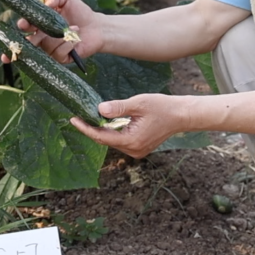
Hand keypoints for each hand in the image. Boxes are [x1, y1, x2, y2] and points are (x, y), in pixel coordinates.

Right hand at [1, 0, 103, 63]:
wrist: (96, 26)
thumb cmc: (79, 12)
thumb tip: (46, 3)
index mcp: (40, 24)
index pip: (26, 26)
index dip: (22, 25)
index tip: (23, 24)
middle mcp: (42, 38)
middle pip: (29, 42)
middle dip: (30, 39)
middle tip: (37, 32)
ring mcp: (50, 49)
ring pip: (46, 46)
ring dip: (60, 36)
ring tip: (74, 27)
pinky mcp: (60, 58)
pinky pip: (58, 53)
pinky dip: (68, 44)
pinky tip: (75, 39)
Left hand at [70, 94, 188, 158]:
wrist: (181, 115)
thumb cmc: (162, 107)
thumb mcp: (139, 103)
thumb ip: (119, 107)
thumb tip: (100, 110)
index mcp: (132, 141)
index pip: (101, 137)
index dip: (85, 128)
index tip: (73, 120)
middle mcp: (133, 150)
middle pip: (105, 140)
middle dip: (91, 129)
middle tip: (77, 116)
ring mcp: (137, 151)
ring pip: (112, 141)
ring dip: (101, 131)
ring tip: (88, 118)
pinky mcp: (140, 148)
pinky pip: (120, 141)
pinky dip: (112, 132)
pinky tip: (106, 123)